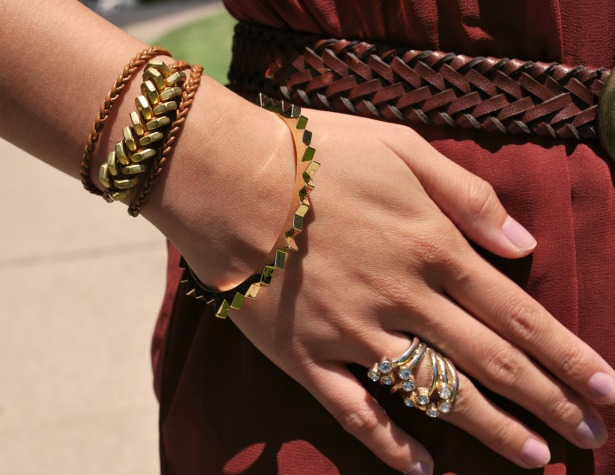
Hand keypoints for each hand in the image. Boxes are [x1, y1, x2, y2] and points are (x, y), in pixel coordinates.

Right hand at [155, 98, 614, 473]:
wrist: (230, 180)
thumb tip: (523, 241)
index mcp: (431, 247)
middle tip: (591, 437)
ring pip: (435, 393)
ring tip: (535, 459)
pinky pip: (355, 410)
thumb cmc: (317, 155)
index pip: (516, 314)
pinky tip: (421, 469)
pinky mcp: (307, 355)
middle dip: (548, 400)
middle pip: (490, 361)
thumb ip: (467, 195)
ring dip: (490, 429)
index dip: (568, 355)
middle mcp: (403, 299)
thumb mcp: (402, 147)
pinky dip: (389, 443)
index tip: (607, 389)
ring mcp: (354, 334)